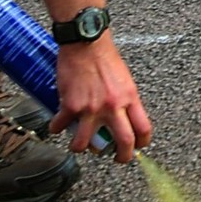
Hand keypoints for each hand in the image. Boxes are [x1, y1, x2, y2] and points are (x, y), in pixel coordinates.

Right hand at [54, 37, 153, 161]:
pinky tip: (57, 126)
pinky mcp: (71, 105)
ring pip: (85, 144)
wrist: (86, 42)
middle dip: (121, 157)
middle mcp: (113, 106)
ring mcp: (91, 108)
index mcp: (130, 98)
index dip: (142, 143)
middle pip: (124, 142)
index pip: (144, 128)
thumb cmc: (105, 58)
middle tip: (116, 159)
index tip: (137, 148)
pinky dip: (57, 129)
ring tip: (79, 146)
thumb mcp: (124, 80)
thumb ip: (125, 101)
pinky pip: (61, 126)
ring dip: (81, 149)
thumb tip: (124, 119)